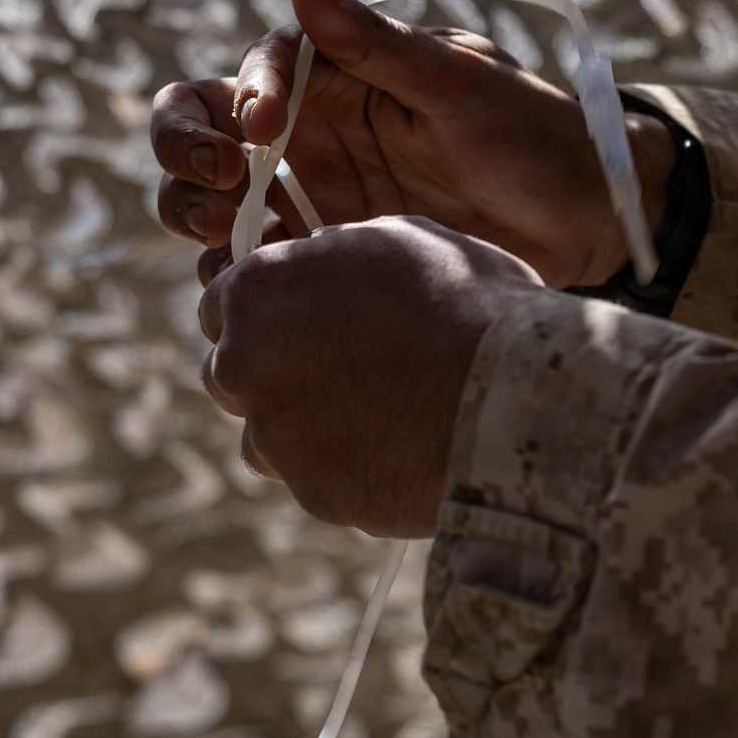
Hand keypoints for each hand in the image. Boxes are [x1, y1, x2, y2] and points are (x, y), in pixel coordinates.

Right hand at [152, 0, 675, 291]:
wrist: (584, 226)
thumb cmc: (535, 136)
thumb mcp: (456, 85)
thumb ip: (372, 43)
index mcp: (336, 81)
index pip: (246, 75)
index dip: (234, 101)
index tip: (262, 134)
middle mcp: (313, 138)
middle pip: (206, 137)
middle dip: (187, 161)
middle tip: (220, 197)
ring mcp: (317, 202)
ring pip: (216, 208)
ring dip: (197, 222)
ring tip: (227, 248)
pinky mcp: (331, 261)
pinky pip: (262, 269)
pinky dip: (238, 279)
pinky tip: (250, 292)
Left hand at [199, 217, 541, 537]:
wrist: (516, 402)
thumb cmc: (469, 306)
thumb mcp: (401, 241)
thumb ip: (336, 258)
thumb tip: (323, 267)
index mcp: (259, 291)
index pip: (221, 305)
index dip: (264, 312)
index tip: (298, 320)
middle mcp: (246, 367)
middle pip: (232, 374)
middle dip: (271, 372)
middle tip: (336, 370)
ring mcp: (276, 439)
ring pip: (266, 436)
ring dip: (303, 427)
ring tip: (375, 415)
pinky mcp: (313, 495)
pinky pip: (315, 480)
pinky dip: (345, 469)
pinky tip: (398, 449)